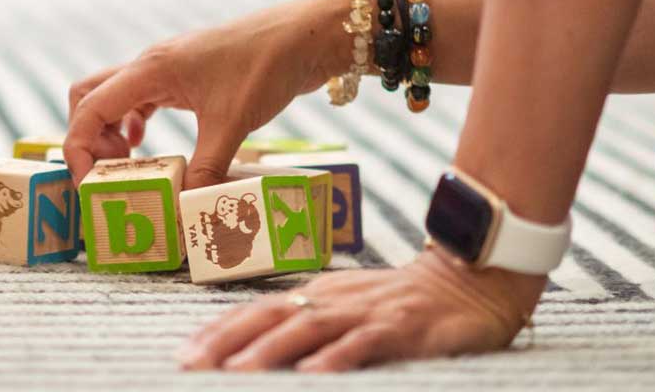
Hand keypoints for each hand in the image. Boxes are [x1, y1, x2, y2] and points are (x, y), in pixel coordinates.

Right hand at [64, 0, 348, 187]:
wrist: (301, 37)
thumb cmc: (264, 68)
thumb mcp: (234, 124)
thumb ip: (206, 167)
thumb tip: (184, 207)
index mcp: (151, 70)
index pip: (90, 107)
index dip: (79, 147)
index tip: (89, 182)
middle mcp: (149, 66)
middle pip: (89, 96)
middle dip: (88, 137)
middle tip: (110, 172)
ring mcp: (165, 69)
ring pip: (114, 97)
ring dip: (109, 131)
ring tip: (128, 166)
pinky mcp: (183, 76)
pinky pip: (140, 98)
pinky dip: (132, 123)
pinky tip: (147, 145)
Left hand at [179, 247, 541, 370]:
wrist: (470, 280)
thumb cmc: (401, 303)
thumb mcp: (349, 309)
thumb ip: (310, 325)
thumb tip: (260, 350)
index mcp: (315, 295)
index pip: (255, 311)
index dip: (217, 332)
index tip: (184, 355)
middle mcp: (331, 299)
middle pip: (268, 316)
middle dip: (225, 342)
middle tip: (190, 366)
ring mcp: (365, 312)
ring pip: (307, 328)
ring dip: (269, 351)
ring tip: (236, 373)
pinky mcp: (401, 328)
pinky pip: (363, 344)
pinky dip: (337, 359)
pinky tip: (314, 374)